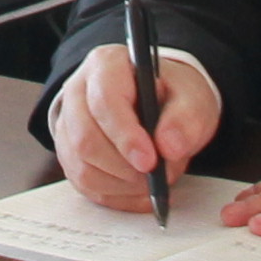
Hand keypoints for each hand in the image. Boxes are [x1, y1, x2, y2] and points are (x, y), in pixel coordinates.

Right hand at [52, 42, 221, 212]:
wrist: (161, 104)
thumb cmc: (172, 97)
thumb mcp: (192, 98)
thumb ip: (186, 118)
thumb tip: (169, 147)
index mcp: (106, 65)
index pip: (104, 101)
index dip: (125, 136)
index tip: (150, 161)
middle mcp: (78, 91)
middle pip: (85, 138)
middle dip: (123, 167)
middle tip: (154, 177)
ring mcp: (68, 124)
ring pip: (81, 165)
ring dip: (120, 184)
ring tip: (151, 181)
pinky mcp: (69, 153)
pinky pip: (84, 184)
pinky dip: (115, 195)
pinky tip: (139, 191)